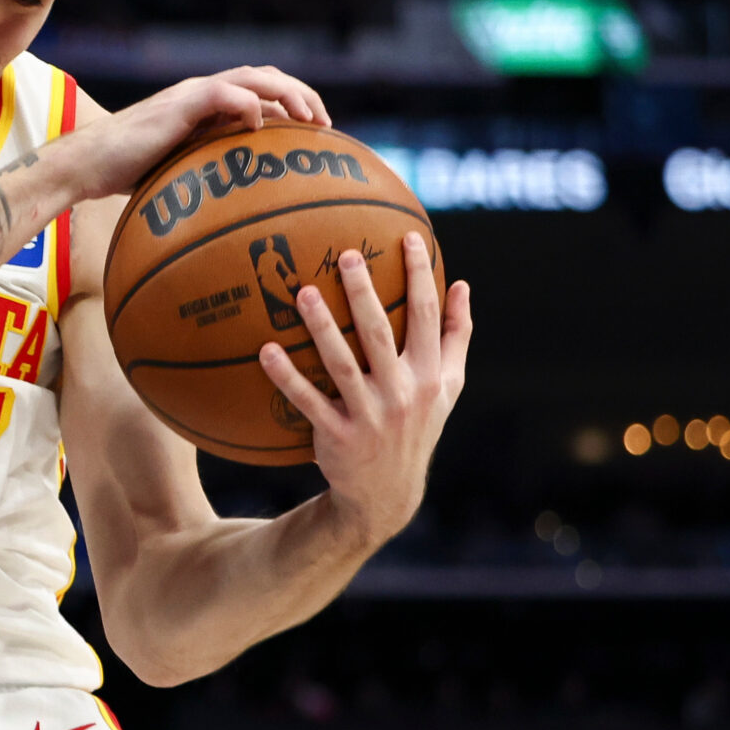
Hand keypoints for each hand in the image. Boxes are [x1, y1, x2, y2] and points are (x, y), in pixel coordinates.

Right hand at [48, 66, 328, 204]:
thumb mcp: (176, 173)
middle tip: (325, 125)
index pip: (259, 90)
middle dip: (302, 94)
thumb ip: (206, 172)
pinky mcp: (179, 105)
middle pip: (265, 76)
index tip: (316, 131)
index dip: (292, 103)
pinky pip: (225, 94)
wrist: (85, 164)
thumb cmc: (123, 175)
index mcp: (203, 106)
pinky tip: (260, 129)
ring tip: (310, 120)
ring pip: (253, 77)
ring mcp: (190, 95)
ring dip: (288, 94)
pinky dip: (249, 107)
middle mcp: (201, 93)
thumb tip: (239, 207)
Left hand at [260, 233, 471, 548]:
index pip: (429, 317)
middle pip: (382, 333)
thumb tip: (463, 285)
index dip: (420, 276)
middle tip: (345, 255)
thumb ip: (457, 337)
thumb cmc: (416, 423)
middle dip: (364, 293)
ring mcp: (370, 415)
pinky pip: (307, 401)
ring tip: (301, 292)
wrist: (387, 492)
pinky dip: (287, 377)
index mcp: (431, 375)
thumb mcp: (446, 386)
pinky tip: (266, 350)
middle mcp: (403, 393)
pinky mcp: (338, 435)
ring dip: (321, 328)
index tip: (408, 237)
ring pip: (342, 364)